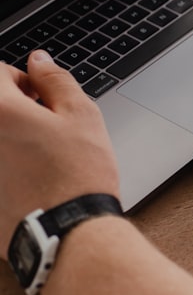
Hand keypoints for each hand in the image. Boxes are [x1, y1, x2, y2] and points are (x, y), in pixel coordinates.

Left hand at [0, 50, 119, 258]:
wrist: (68, 233)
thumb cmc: (78, 177)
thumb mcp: (82, 116)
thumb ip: (56, 80)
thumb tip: (39, 61)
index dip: (23, 80)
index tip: (41, 97)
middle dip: (14, 108)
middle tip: (43, 126)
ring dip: (10, 139)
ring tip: (37, 156)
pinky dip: (7, 168)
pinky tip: (28, 180)